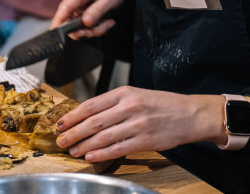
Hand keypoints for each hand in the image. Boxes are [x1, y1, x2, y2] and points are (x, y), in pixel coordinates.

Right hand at [50, 0, 125, 38]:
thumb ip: (98, 10)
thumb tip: (86, 22)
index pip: (65, 7)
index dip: (58, 21)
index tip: (55, 31)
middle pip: (69, 21)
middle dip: (86, 30)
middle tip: (103, 27)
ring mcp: (74, 4)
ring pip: (76, 26)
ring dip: (92, 29)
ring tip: (106, 22)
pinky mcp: (76, 10)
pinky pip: (80, 24)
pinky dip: (92, 26)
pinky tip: (103, 21)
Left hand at [53, 86, 225, 161]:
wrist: (189, 114)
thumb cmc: (162, 104)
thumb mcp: (137, 95)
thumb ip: (114, 104)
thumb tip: (88, 116)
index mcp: (124, 93)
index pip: (91, 105)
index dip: (72, 116)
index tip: (60, 124)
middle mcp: (129, 106)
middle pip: (93, 122)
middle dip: (73, 133)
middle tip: (61, 141)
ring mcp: (137, 124)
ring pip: (103, 137)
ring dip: (84, 145)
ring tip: (73, 151)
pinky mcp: (145, 140)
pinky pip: (118, 149)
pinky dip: (101, 154)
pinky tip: (91, 156)